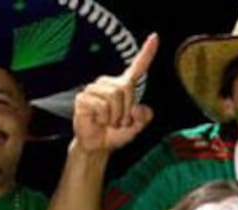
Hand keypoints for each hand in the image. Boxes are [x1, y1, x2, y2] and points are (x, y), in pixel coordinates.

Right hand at [72, 34, 157, 152]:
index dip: (147, 53)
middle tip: (119, 121)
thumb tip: (137, 108)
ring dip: (115, 116)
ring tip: (108, 122)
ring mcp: (93, 89)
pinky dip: (104, 118)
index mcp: (124, 87)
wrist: (98, 145)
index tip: (155, 37)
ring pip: (113, 97)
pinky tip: (98, 120)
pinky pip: (101, 106)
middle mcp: (108, 83)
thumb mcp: (137, 127)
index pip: (137, 67)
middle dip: (126, 110)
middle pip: (125, 88)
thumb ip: (145, 117)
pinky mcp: (83, 98)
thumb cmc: (116, 133)